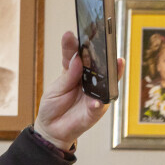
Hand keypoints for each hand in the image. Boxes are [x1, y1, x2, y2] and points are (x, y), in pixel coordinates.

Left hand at [32, 30, 125, 150]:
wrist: (51, 130)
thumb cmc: (53, 106)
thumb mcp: (54, 89)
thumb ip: (67, 76)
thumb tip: (77, 59)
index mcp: (76, 71)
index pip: (77, 55)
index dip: (75, 44)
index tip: (70, 34)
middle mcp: (89, 80)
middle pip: (98, 63)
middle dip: (102, 51)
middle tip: (102, 40)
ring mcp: (94, 94)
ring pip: (107, 81)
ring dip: (112, 72)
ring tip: (113, 62)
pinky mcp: (95, 111)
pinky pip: (99, 105)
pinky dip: (99, 103)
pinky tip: (97, 100)